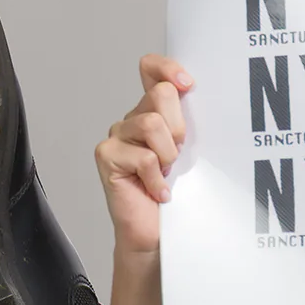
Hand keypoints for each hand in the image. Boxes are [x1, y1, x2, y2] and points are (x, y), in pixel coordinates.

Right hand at [93, 54, 191, 256]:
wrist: (157, 235)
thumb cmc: (177, 195)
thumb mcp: (192, 153)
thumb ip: (190, 123)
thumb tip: (198, 99)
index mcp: (153, 111)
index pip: (151, 69)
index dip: (168, 68)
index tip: (188, 85)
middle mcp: (132, 119)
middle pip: (160, 94)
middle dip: (179, 126)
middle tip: (179, 155)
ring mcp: (117, 137)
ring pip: (150, 123)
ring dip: (167, 154)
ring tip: (167, 174)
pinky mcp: (107, 156)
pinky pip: (142, 156)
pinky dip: (156, 178)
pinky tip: (159, 192)